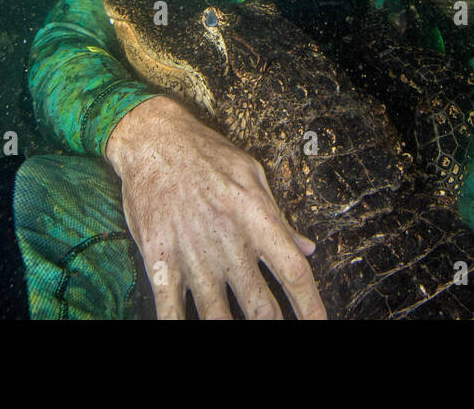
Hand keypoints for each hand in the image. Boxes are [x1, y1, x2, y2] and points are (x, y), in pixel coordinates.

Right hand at [105, 95, 327, 319]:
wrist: (153, 140)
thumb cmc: (206, 154)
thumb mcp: (252, 176)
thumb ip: (280, 218)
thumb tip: (307, 249)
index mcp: (257, 217)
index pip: (294, 271)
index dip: (311, 306)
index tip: (319, 324)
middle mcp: (228, 241)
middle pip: (260, 306)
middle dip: (272, 326)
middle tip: (276, 329)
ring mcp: (192, 254)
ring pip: (217, 317)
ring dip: (228, 332)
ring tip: (236, 334)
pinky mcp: (159, 260)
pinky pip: (169, 310)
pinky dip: (178, 326)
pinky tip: (186, 330)